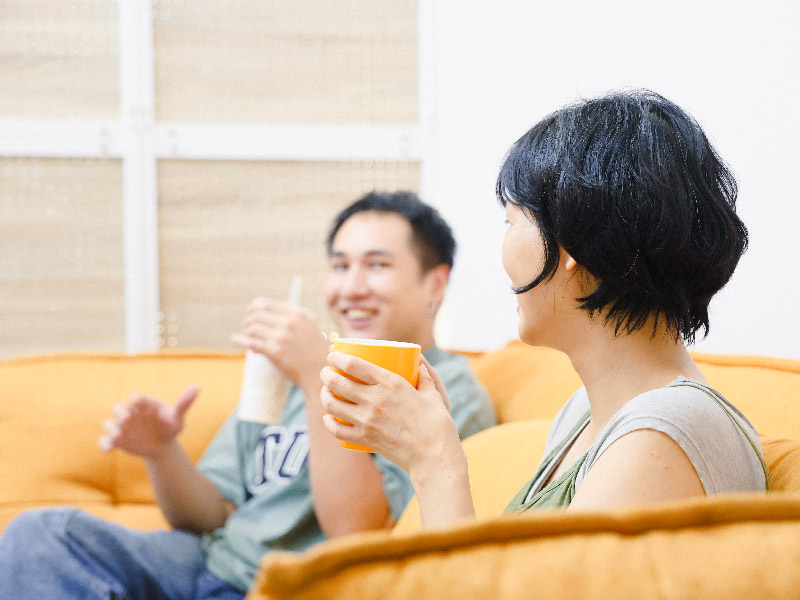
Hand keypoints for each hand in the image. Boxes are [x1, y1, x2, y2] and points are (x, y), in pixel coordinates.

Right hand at [98, 385, 198, 458]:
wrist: (162, 445)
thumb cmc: (170, 427)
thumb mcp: (177, 417)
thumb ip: (184, 403)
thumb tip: (196, 387)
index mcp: (143, 403)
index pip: (137, 397)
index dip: (136, 398)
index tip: (137, 400)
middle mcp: (129, 412)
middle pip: (118, 408)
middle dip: (120, 412)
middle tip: (126, 418)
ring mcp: (121, 426)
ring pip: (109, 423)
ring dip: (111, 428)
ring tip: (117, 436)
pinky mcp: (116, 440)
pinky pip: (104, 440)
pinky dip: (104, 444)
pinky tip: (109, 450)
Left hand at [230, 297, 328, 388]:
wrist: (320, 372)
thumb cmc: (314, 351)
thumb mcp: (308, 328)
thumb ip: (292, 320)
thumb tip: (269, 316)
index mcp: (297, 315)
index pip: (268, 304)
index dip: (255, 306)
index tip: (250, 311)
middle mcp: (288, 323)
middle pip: (258, 314)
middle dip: (248, 319)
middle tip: (245, 324)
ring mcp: (281, 337)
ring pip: (253, 328)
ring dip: (245, 331)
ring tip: (245, 335)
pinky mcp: (274, 351)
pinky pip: (251, 342)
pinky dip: (240, 339)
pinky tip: (234, 339)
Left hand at [319, 352, 459, 471]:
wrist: (434, 456)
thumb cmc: (437, 424)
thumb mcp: (433, 395)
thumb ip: (426, 378)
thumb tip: (421, 366)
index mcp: (391, 383)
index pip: (354, 364)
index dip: (338, 357)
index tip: (332, 355)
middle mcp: (375, 400)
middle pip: (337, 382)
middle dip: (326, 374)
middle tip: (326, 372)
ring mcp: (368, 421)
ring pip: (333, 405)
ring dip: (325, 396)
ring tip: (326, 392)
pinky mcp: (365, 439)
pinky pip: (337, 430)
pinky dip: (329, 422)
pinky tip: (328, 417)